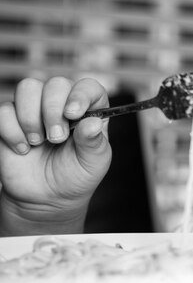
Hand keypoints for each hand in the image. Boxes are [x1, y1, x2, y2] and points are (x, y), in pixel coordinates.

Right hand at [0, 77, 111, 234]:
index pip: (89, 87)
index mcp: (89, 111)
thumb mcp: (93, 163)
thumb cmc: (75, 176)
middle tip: (56, 138)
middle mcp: (63, 104)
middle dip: (53, 110)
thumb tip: (93, 123)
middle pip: (56, 84)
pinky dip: (12, 130)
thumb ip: (94, 142)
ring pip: (28, 88)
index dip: (81, 95)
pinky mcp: (11, 120)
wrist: (47, 198)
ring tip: (38, 142)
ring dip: (31, 116)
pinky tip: (24, 149)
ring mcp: (35, 110)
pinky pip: (4, 110)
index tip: (73, 113)